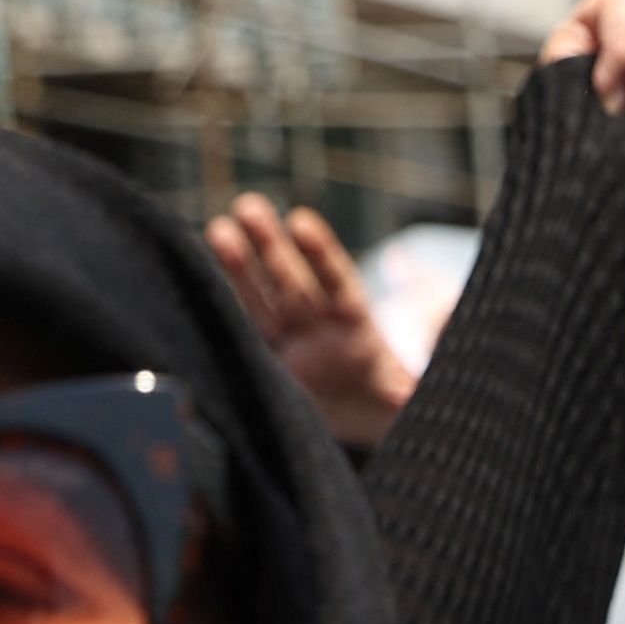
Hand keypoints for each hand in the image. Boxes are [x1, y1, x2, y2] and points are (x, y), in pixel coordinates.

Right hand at [202, 194, 417, 449]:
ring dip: (239, 267)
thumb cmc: (395, 395)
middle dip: (270, 245)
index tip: (300, 222)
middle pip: (293, 282)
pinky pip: (248, 334)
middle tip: (248, 205)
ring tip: (218, 230)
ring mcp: (292, 344)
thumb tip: (425, 356)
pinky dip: (225, 313)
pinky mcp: (272, 366)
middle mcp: (320, 328)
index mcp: (358, 324)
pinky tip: (198, 282)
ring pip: (263, 301)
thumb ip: (408, 377)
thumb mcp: (410, 388)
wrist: (365, 418)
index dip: (320, 254)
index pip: (337, 282)